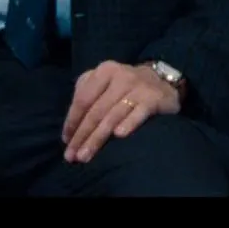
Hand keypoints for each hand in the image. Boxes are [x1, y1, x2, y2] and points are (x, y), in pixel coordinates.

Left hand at [61, 61, 182, 162]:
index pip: (83, 99)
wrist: (162, 81)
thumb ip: (86, 94)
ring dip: (98, 137)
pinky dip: (129, 123)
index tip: (66, 141)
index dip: (72, 121)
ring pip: (113, 115)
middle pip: (96, 111)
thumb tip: (71, 127)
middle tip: (72, 156)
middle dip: (82, 135)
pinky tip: (119, 135)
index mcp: (104, 71)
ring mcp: (138, 87)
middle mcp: (120, 76)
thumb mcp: (104, 81)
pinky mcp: (153, 98)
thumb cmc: (125, 86)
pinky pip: (139, 113)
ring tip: (86, 155)